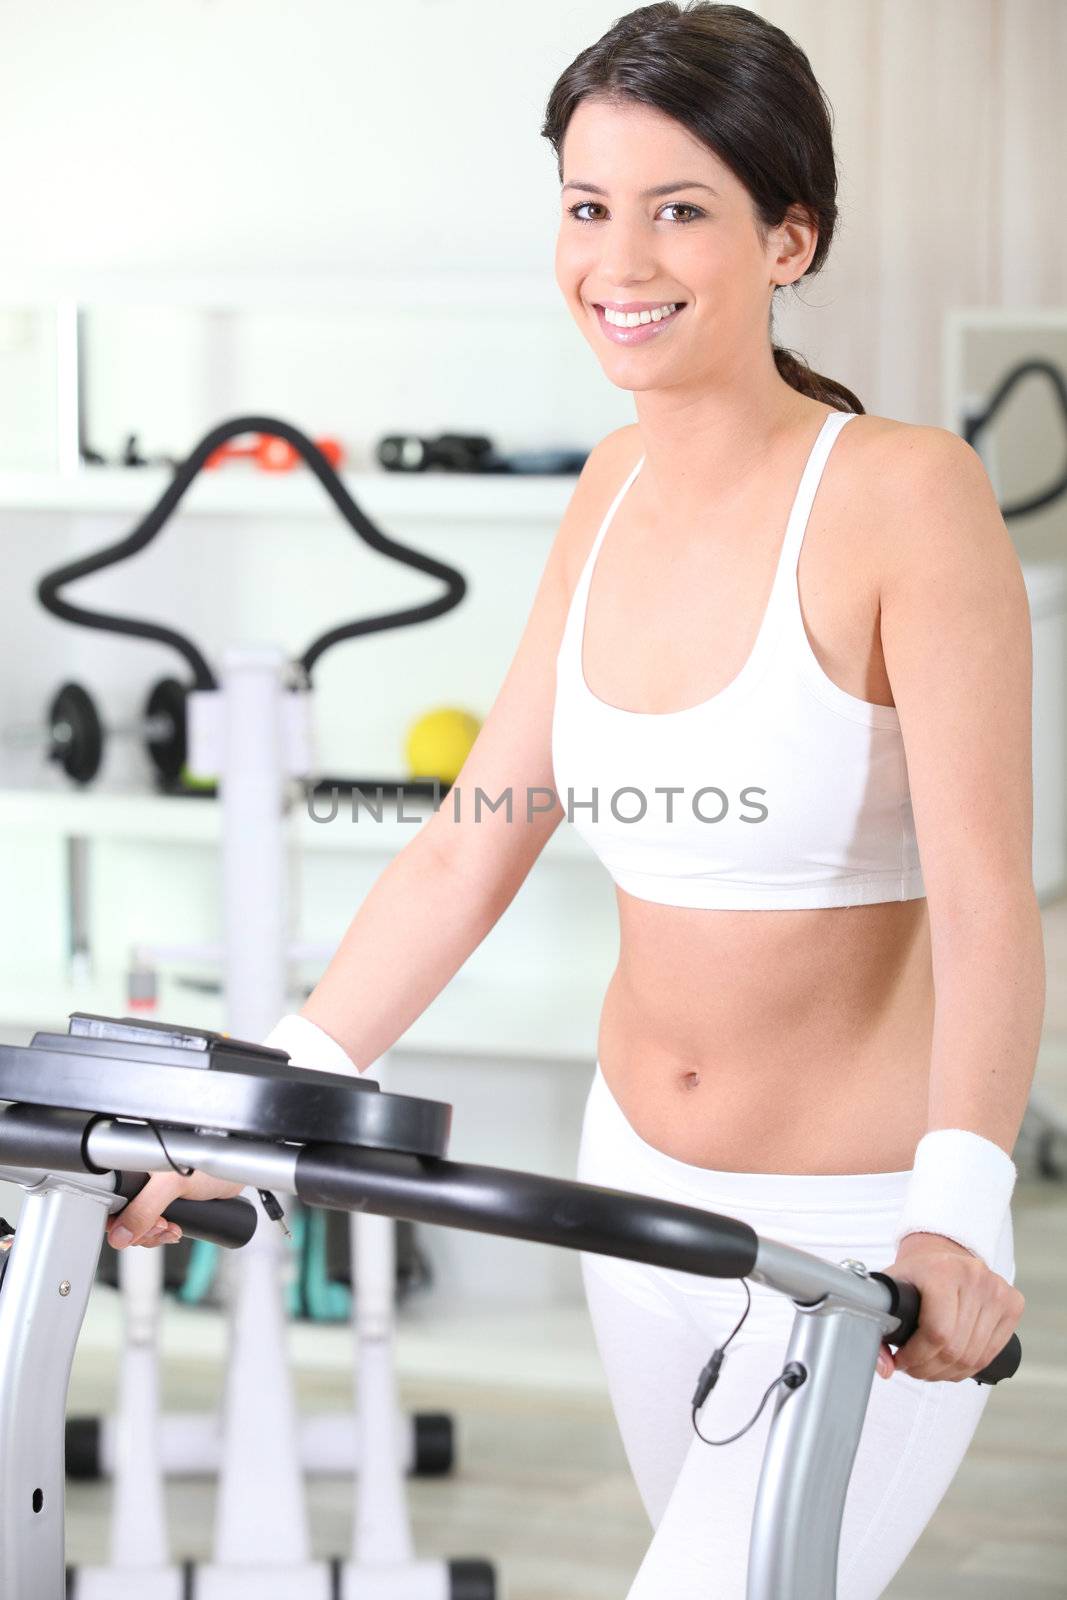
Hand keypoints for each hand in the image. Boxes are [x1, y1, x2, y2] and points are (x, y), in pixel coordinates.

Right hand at [106, 1169, 244, 1250]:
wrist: (238, 1172)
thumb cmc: (211, 1164)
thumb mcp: (172, 1185)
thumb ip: (144, 1209)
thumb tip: (121, 1234)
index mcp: (134, 1165)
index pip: (111, 1199)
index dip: (118, 1220)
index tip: (135, 1228)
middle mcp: (140, 1179)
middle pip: (124, 1217)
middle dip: (142, 1230)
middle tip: (162, 1225)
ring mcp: (153, 1193)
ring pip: (139, 1225)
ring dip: (154, 1234)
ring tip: (172, 1228)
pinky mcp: (166, 1203)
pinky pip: (153, 1227)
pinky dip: (162, 1234)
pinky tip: (175, 1230)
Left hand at [875, 1232, 1023, 1382]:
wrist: (942, 1254)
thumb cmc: (915, 1274)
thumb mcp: (889, 1290)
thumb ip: (879, 1326)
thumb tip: (884, 1368)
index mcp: (943, 1271)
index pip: (938, 1333)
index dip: (917, 1357)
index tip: (901, 1360)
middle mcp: (975, 1278)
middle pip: (955, 1349)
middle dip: (929, 1368)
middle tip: (913, 1368)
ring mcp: (998, 1291)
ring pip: (973, 1357)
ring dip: (947, 1372)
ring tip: (929, 1367)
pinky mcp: (1012, 1304)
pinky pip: (990, 1354)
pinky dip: (968, 1367)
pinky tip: (951, 1364)